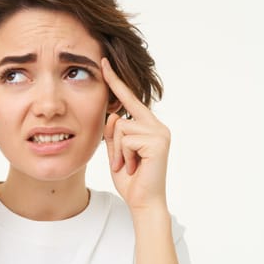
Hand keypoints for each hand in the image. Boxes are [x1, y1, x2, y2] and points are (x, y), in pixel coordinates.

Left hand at [101, 58, 170, 213]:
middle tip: (124, 164)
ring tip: (130, 166)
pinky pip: (126, 139)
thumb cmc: (130, 178)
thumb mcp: (116, 151)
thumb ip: (113, 132)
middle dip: (114, 143)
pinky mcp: (158, 141)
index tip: (104, 62)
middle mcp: (157, 126)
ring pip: (120, 128)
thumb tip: (113, 114)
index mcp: (148, 126)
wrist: (143, 201)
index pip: (128, 100)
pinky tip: (134, 167)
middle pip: (119, 118)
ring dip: (119, 152)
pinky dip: (124, 156)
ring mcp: (159, 132)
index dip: (115, 81)